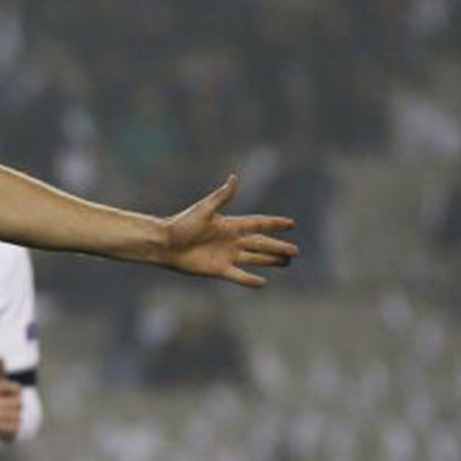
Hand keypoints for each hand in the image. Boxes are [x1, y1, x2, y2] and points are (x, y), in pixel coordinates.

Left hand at [162, 176, 298, 286]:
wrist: (164, 244)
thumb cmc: (181, 224)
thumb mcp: (204, 209)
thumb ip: (222, 197)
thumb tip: (234, 178)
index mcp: (230, 224)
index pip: (258, 223)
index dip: (274, 224)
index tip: (291, 223)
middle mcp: (231, 240)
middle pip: (261, 244)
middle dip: (278, 247)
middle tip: (296, 251)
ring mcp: (226, 256)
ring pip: (255, 259)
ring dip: (270, 261)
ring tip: (286, 262)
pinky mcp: (218, 269)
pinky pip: (239, 276)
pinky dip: (250, 280)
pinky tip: (263, 282)